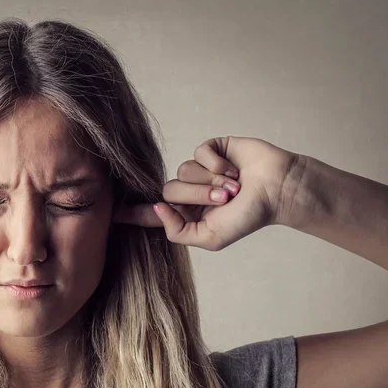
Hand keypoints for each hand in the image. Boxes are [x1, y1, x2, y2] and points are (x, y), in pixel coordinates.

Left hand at [113, 136, 302, 250]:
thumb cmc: (248, 217)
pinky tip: (234, 168)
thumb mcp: (211, 237)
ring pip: (183, 171)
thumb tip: (156, 208)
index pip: (153, 213)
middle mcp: (190, 191)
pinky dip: (217, 164)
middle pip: (169, 190)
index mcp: (187, 213)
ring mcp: (200, 169)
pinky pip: (199, 153)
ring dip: (211, 181)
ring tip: (235, 186)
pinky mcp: (212, 150)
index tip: (110, 214)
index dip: (132, 213)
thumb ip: (179, 231)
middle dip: (198, 195)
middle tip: (225, 199)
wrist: (277, 190)